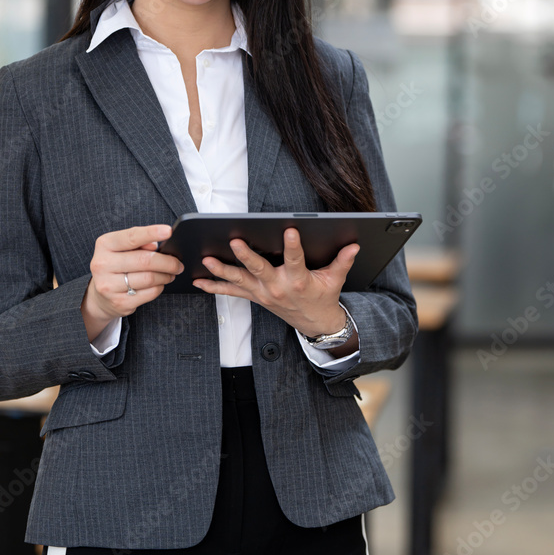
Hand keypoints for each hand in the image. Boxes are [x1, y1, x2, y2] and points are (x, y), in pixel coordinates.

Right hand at [81, 224, 183, 340]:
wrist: (99, 296)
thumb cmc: (116, 265)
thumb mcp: (121, 248)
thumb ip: (137, 243)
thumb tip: (155, 245)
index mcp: (105, 244)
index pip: (132, 237)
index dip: (152, 233)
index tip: (169, 231)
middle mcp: (102, 264)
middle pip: (145, 260)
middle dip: (167, 262)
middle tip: (178, 264)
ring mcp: (109, 285)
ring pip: (149, 278)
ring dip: (165, 276)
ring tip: (170, 274)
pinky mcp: (119, 302)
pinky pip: (149, 293)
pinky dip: (159, 287)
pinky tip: (159, 284)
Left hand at [192, 228, 359, 336]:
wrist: (315, 324)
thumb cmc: (323, 297)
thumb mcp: (335, 279)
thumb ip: (342, 261)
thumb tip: (354, 245)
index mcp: (298, 279)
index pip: (295, 259)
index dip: (293, 245)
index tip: (290, 230)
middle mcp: (277, 287)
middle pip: (259, 269)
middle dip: (246, 255)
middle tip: (234, 241)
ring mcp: (263, 293)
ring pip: (240, 280)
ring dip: (222, 270)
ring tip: (207, 259)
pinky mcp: (255, 297)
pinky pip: (232, 293)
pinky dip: (215, 287)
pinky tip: (199, 280)